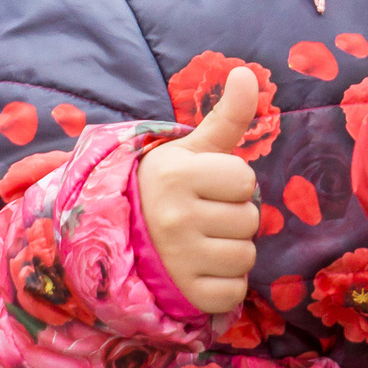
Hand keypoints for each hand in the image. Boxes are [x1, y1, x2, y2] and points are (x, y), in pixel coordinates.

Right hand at [136, 66, 263, 314]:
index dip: (230, 183)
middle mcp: (175, 215)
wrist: (118, 237)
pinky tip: (199, 270)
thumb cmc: (167, 187)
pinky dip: (224, 285)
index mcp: (176, 174)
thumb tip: (245, 72)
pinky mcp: (184, 294)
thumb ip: (225, 114)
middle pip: (249, 220)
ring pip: (246, 256)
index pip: (244, 179)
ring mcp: (178, 258)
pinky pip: (234, 292)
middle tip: (200, 217)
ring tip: (200, 243)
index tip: (203, 187)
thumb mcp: (190, 149)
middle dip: (232, 218)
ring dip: (230, 251)